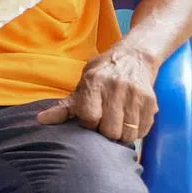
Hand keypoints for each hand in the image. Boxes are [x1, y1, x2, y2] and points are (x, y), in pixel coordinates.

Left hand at [37, 43, 157, 143]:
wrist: (134, 56)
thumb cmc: (102, 73)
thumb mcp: (81, 85)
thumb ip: (64, 106)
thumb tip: (40, 120)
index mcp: (94, 82)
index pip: (90, 117)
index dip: (88, 123)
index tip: (89, 120)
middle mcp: (116, 87)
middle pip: (110, 130)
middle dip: (105, 133)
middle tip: (104, 125)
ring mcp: (135, 95)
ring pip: (127, 134)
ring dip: (121, 136)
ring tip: (116, 125)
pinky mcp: (151, 102)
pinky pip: (143, 131)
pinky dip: (135, 133)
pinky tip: (129, 123)